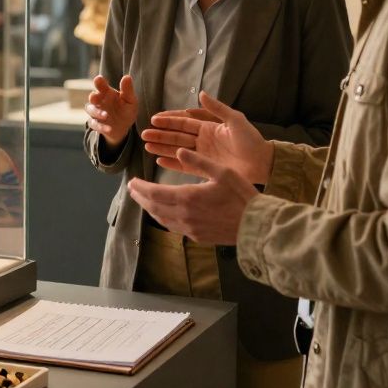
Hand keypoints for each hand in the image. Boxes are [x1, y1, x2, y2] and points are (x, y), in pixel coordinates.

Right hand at [85, 74, 137, 146]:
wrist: (124, 128)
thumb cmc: (126, 110)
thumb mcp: (130, 101)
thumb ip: (128, 90)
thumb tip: (127, 77)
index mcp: (107, 92)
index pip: (101, 84)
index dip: (98, 81)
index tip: (98, 79)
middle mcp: (99, 101)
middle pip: (92, 97)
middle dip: (93, 97)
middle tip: (94, 97)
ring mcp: (96, 112)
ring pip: (91, 110)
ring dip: (97, 112)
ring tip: (106, 115)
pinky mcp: (95, 123)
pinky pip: (94, 124)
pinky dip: (100, 126)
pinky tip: (109, 129)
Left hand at [127, 149, 258, 245]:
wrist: (256, 226)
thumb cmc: (242, 196)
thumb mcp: (223, 172)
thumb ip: (199, 161)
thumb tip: (179, 150)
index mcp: (188, 197)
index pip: (154, 193)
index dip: (140, 187)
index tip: (132, 182)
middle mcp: (184, 215)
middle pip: (153, 207)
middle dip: (140, 197)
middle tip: (132, 190)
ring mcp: (190, 228)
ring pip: (161, 219)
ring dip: (150, 208)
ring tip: (144, 200)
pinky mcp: (197, 237)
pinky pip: (173, 226)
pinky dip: (163, 218)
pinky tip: (164, 213)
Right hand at [141, 91, 272, 184]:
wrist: (262, 163)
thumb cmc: (252, 140)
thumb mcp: (236, 120)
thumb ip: (217, 108)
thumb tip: (200, 93)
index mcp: (208, 127)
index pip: (184, 122)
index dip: (169, 120)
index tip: (154, 119)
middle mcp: (202, 140)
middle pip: (176, 136)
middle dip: (160, 134)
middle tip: (143, 134)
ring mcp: (202, 155)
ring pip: (177, 150)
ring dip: (162, 148)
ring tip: (146, 146)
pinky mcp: (204, 168)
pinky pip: (184, 165)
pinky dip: (172, 163)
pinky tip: (159, 160)